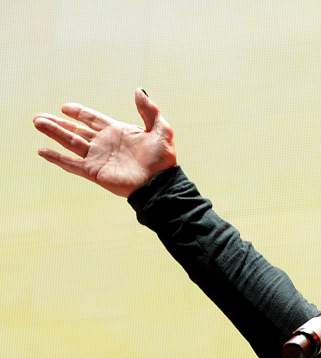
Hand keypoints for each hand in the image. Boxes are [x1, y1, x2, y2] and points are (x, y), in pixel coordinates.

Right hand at [33, 89, 176, 197]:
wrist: (160, 184)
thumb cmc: (163, 159)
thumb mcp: (160, 129)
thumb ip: (148, 110)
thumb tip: (138, 90)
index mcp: (118, 132)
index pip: (93, 120)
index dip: (79, 113)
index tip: (65, 107)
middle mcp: (105, 144)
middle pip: (76, 131)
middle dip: (59, 123)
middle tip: (39, 117)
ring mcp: (98, 158)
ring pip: (70, 143)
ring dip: (53, 133)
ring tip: (37, 122)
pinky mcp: (94, 171)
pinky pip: (71, 164)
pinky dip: (56, 158)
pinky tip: (42, 151)